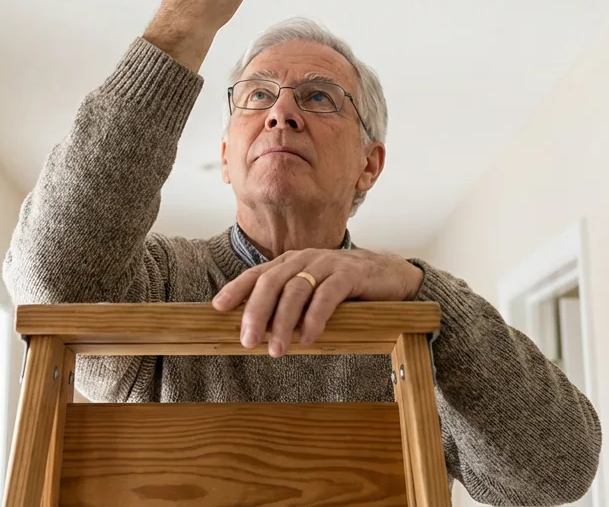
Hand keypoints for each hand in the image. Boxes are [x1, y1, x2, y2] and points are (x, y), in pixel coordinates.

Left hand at [212, 248, 423, 357]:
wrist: (390, 276)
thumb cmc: (345, 288)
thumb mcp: (312, 292)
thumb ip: (288, 304)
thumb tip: (257, 331)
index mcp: (291, 262)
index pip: (258, 274)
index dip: (237, 289)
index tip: (218, 308)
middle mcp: (305, 259)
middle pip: (272, 282)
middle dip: (256, 312)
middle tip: (247, 341)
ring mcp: (327, 264)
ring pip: (296, 290)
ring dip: (283, 323)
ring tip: (277, 350)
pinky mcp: (350, 274)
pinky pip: (327, 296)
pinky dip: (314, 318)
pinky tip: (308, 338)